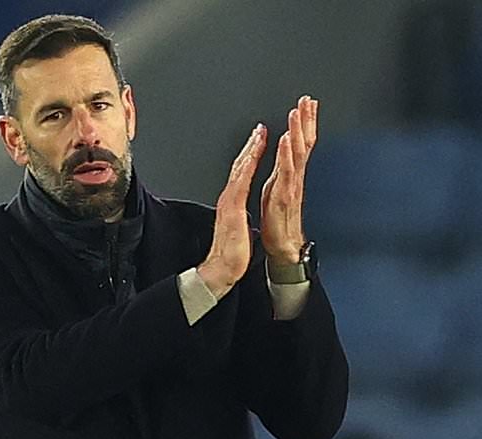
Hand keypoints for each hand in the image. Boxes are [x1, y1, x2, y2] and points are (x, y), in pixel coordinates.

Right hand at [197, 123, 267, 297]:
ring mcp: (230, 202)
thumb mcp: (237, 225)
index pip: (241, 173)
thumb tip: (239, 207)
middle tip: (260, 128)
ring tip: (259, 134)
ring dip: (250, 150)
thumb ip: (237, 212)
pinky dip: (247, 168)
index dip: (250, 154)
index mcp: (232, 201)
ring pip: (239, 170)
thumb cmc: (231, 251)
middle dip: (251, 145)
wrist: (221, 268)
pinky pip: (240, 183)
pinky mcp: (233, 209)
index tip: (259, 140)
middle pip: (240, 165)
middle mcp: (229, 197)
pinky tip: (252, 157)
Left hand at [260, 95, 317, 263]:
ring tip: (297, 113)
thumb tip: (284, 154)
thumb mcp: (276, 188)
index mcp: (289, 173)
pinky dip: (287, 154)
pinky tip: (287, 140)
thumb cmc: (278, 219)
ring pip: (297, 153)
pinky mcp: (285, 196)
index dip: (304, 123)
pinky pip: (286, 172)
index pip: (300, 143)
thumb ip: (282, 170)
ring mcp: (291, 185)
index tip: (306, 104)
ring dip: (297, 131)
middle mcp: (294, 176)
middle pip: (303, 143)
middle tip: (307, 100)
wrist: (282, 244)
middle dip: (305, 120)